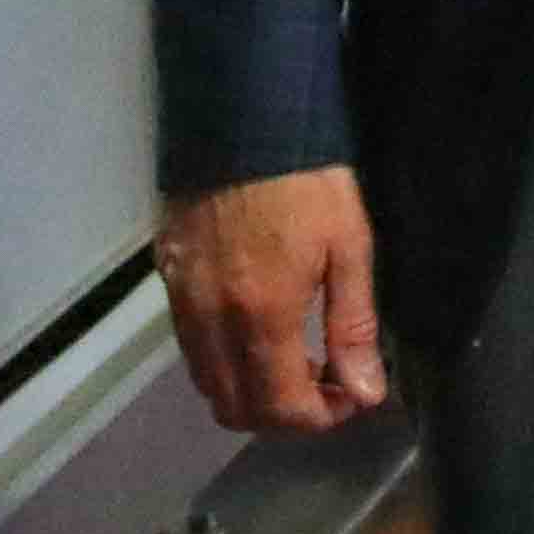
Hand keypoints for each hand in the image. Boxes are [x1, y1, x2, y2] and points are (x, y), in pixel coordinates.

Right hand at [153, 167, 389, 434]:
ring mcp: (181, 299)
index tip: (351, 396)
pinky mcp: (166, 276)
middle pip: (235, 408)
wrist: (242, 115)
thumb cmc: (307, 179)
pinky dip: (222, 359)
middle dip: (282, 413)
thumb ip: (353, 327)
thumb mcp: (349, 247)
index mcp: (262, 315)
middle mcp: (211, 320)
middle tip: (323, 382)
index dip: (320, 418)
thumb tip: (366, 392)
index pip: (280, 407)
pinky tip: (254, 327)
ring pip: (207, 382)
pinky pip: (189, 345)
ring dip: (249, 390)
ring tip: (292, 357)